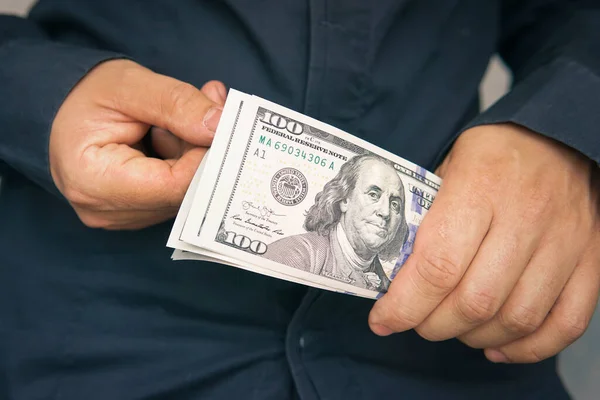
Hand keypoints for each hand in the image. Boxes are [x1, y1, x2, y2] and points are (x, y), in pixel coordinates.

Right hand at [50, 59, 225, 229]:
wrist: (60, 111)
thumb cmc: (85, 97)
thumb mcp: (130, 85)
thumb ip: (176, 103)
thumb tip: (220, 125)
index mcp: (95, 182)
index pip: (174, 184)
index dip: (208, 156)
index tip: (229, 126)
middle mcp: (107, 211)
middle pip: (182, 192)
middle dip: (204, 150)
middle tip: (215, 107)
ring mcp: (121, 217)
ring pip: (184, 193)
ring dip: (194, 154)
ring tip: (184, 116)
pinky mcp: (133, 213)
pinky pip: (175, 193)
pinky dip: (184, 163)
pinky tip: (174, 135)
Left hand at [368, 123, 599, 363]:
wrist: (561, 137)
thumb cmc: (495, 154)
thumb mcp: (447, 168)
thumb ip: (424, 219)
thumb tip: (395, 276)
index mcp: (480, 187)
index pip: (438, 265)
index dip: (405, 305)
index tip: (384, 319)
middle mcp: (526, 217)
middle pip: (475, 301)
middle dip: (433, 325)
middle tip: (415, 322)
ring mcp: (564, 242)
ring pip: (517, 319)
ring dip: (474, 337)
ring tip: (452, 328)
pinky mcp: (590, 261)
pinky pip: (566, 323)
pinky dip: (528, 348)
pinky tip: (497, 345)